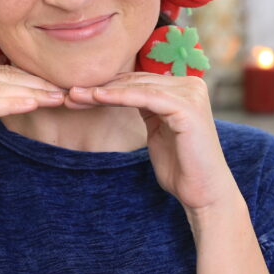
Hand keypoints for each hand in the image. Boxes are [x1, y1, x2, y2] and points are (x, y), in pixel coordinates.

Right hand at [0, 61, 65, 183]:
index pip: (2, 72)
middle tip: (71, 88)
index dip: (31, 78)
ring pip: (2, 87)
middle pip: (7, 76)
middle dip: (41, 82)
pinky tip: (33, 104)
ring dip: (35, 92)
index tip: (57, 85)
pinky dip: (12, 102)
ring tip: (62, 97)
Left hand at [66, 73, 239, 213]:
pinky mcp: (187, 107)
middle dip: (100, 87)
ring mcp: (191, 94)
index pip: (138, 81)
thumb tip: (119, 91)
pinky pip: (145, 97)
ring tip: (74, 95)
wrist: (204, 192)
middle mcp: (191, 84)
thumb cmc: (180, 166)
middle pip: (136, 81)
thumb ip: (146, 108)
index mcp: (184, 87)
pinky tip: (96, 97)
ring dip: (102, 91)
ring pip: (137, 87)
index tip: (77, 92)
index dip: (107, 86)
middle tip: (69, 92)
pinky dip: (119, 97)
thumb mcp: (157, 129)